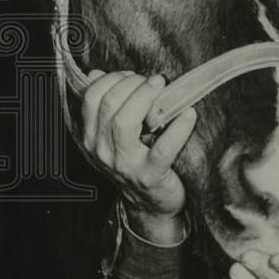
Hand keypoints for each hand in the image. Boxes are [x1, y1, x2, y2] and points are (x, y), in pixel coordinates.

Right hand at [82, 69, 196, 241]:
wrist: (150, 204)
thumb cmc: (135, 161)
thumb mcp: (113, 135)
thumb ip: (105, 104)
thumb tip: (96, 74)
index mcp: (90, 137)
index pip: (91, 97)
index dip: (113, 79)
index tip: (133, 76)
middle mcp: (101, 151)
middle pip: (109, 104)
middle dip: (132, 83)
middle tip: (153, 81)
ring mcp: (124, 165)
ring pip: (125, 122)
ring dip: (146, 97)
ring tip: (164, 88)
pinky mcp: (150, 175)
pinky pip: (163, 148)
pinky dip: (178, 128)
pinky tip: (189, 114)